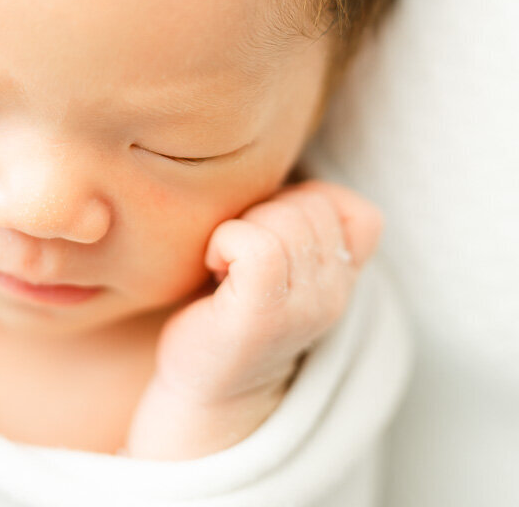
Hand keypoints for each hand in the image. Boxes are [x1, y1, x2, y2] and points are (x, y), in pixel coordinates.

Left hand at [153, 179, 383, 405]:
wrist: (203, 387)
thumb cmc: (229, 303)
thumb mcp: (281, 255)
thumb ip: (305, 217)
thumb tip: (305, 173)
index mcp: (343, 277)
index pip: (357, 212)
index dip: (306, 204)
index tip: (268, 236)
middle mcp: (335, 295)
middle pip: (313, 205)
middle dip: (266, 211)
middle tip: (237, 253)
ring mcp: (304, 308)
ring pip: (285, 220)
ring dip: (241, 227)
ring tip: (226, 263)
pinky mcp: (263, 316)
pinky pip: (257, 244)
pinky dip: (225, 241)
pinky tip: (214, 267)